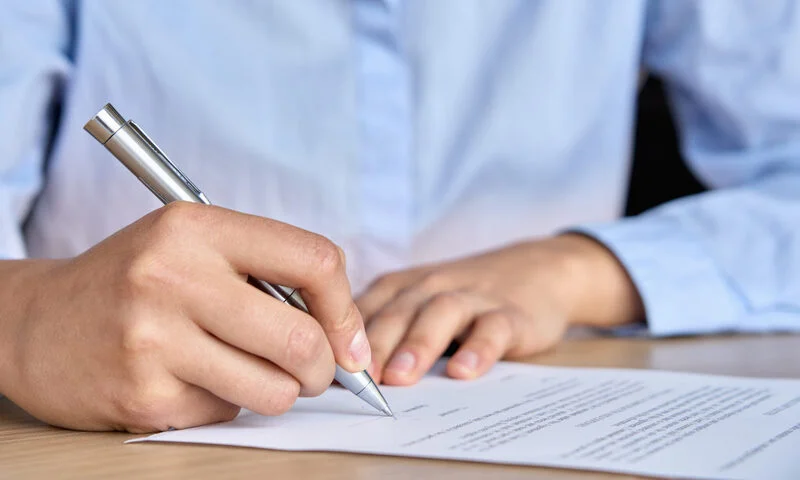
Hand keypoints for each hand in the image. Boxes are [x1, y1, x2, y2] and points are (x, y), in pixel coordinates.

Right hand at [0, 202, 369, 431]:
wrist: (36, 324)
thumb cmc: (133, 281)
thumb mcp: (191, 245)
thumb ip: (266, 272)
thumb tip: (344, 334)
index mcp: (195, 227)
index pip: (313, 260)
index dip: (345, 308)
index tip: (349, 340)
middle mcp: (173, 278)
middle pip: (301, 339)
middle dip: (323, 368)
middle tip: (312, 372)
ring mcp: (154, 341)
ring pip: (273, 390)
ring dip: (278, 392)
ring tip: (249, 373)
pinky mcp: (143, 396)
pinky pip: (226, 415)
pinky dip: (226, 405)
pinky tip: (191, 381)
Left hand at [357, 234, 643, 385]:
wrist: (537, 269)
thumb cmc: (463, 295)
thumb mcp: (418, 302)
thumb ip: (384, 328)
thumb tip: (337, 373)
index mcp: (401, 286)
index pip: (364, 311)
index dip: (340, 339)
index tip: (321, 369)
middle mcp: (430, 286)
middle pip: (397, 312)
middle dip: (373, 346)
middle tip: (356, 379)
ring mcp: (471, 297)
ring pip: (439, 315)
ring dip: (417, 345)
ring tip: (399, 377)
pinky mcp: (509, 313)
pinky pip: (492, 328)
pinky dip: (478, 349)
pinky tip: (464, 371)